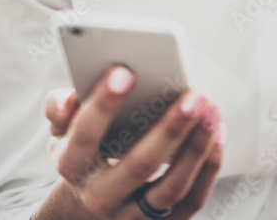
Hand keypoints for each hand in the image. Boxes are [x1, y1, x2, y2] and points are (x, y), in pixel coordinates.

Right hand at [41, 66, 224, 218]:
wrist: (91, 200)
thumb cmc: (84, 150)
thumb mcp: (61, 130)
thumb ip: (58, 108)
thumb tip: (67, 98)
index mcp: (72, 166)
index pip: (86, 134)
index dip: (103, 104)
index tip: (126, 71)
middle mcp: (100, 197)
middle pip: (139, 165)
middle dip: (170, 129)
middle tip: (195, 94)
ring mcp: (132, 215)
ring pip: (171, 187)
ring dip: (197, 148)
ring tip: (212, 110)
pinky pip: (192, 200)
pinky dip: (209, 167)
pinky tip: (218, 133)